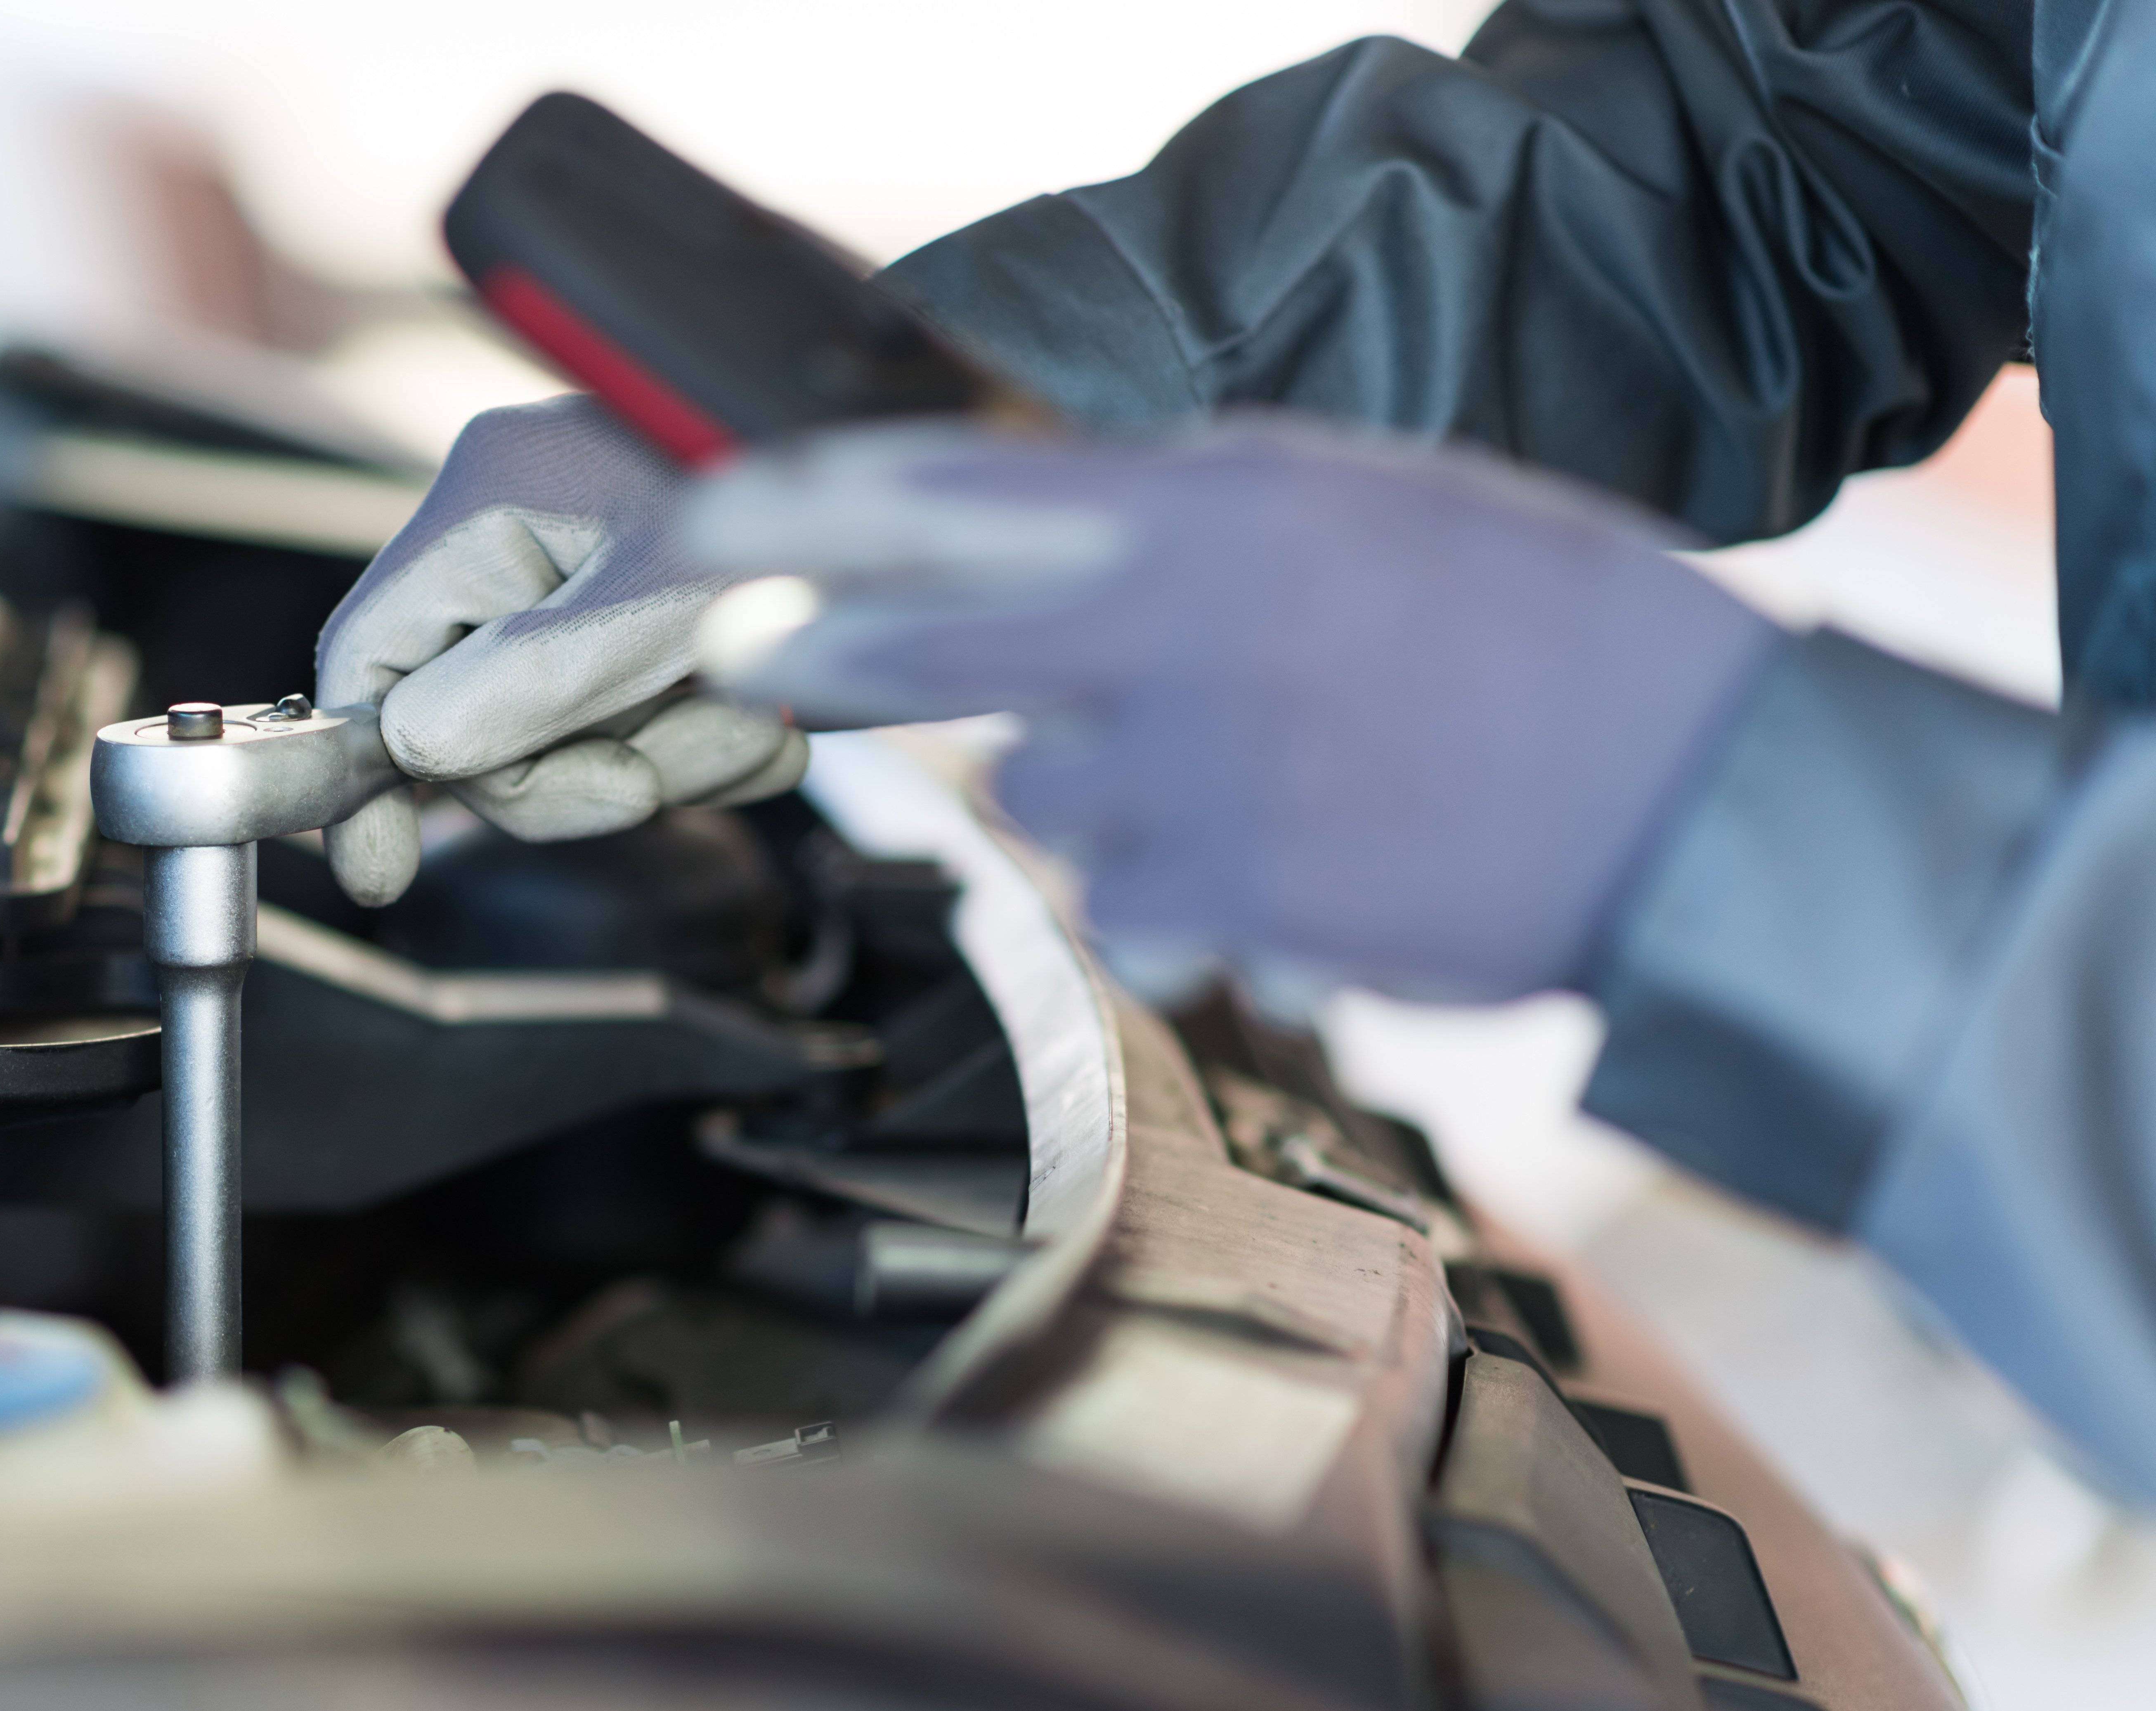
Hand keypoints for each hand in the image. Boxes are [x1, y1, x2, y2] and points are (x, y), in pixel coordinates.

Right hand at [315, 396, 809, 905]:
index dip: (365, 769)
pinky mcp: (660, 630)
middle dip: (573, 768)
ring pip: (572, 740)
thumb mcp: (663, 609)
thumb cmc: (812, 525)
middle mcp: (528, 534)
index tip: (381, 873)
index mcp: (493, 499)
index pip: (371, 653)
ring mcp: (594, 586)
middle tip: (653, 776)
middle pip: (474, 719)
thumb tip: (414, 753)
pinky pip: (646, 732)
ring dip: (668, 761)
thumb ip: (532, 683)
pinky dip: (712, 747)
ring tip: (753, 720)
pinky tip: (774, 718)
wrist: (948, 517)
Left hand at [688, 418, 1780, 1000]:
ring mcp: (1190, 792)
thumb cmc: (1539, 624)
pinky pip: (1119, 904)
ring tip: (1244, 772)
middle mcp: (1172, 646)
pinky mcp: (1223, 912)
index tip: (701, 519)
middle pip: (919, 656)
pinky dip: (1170, 891)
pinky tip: (1281, 857)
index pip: (944, 496)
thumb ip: (1193, 512)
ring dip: (1095, 794)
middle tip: (782, 653)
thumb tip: (1064, 528)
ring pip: (1037, 801)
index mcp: (1211, 517)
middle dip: (837, 657)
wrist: (1685, 798)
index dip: (797, 510)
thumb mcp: (1358, 500)